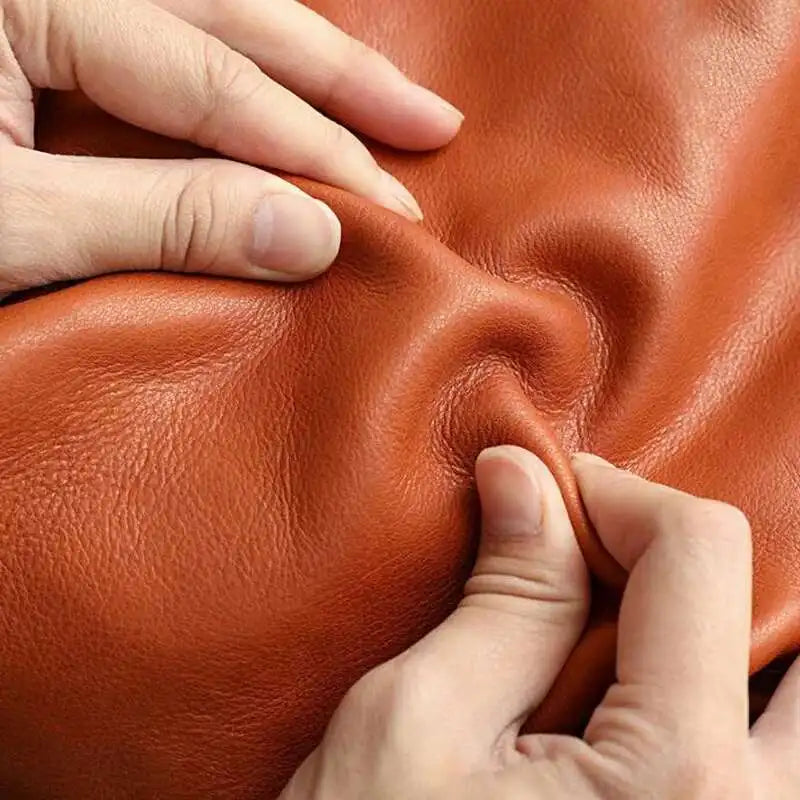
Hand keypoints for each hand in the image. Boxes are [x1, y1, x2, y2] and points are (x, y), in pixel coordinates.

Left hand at [0, 0, 462, 296]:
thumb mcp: (17, 227)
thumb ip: (163, 218)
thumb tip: (311, 234)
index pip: (208, 79)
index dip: (308, 147)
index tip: (388, 207)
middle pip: (226, 13)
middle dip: (336, 74)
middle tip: (431, 120)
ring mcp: (44, 3)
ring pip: (202, 13)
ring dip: (299, 58)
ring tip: (383, 97)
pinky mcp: (33, 35)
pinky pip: (162, 38)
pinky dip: (231, 68)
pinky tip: (281, 84)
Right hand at [280, 447, 799, 798]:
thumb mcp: (410, 726)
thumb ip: (502, 595)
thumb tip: (525, 476)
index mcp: (684, 787)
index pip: (701, 554)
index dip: (617, 496)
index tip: (550, 494)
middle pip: (798, 635)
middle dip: (698, 573)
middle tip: (604, 567)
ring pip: (796, 713)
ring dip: (723, 645)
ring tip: (620, 637)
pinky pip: (768, 769)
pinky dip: (718, 708)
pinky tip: (635, 706)